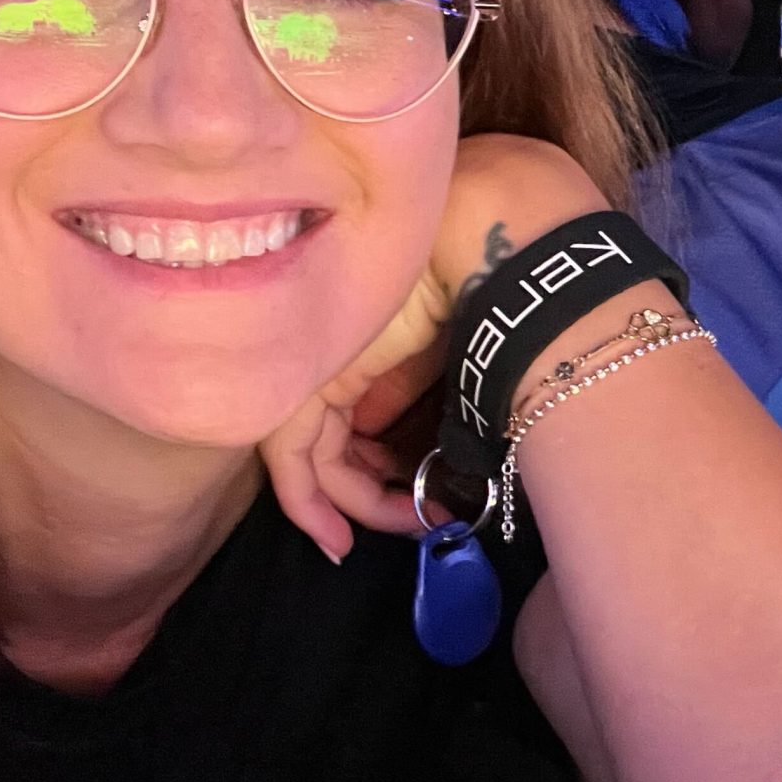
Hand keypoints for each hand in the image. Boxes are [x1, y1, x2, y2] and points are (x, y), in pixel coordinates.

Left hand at [261, 134, 609, 559]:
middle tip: (417, 522)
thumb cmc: (488, 281)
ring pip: (312, 456)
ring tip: (409, 526)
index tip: (415, 504)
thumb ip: (419, 389)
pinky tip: (342, 540)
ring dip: (358, 505)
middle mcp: (331, 351)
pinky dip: (310, 504)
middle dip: (371, 495)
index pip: (349, 415)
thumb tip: (405, 440)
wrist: (488, 241)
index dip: (373, 468)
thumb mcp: (453, 351)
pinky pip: (292, 458)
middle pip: (332, 440)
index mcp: (363, 339)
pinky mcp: (310, 379)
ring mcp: (316, 363)